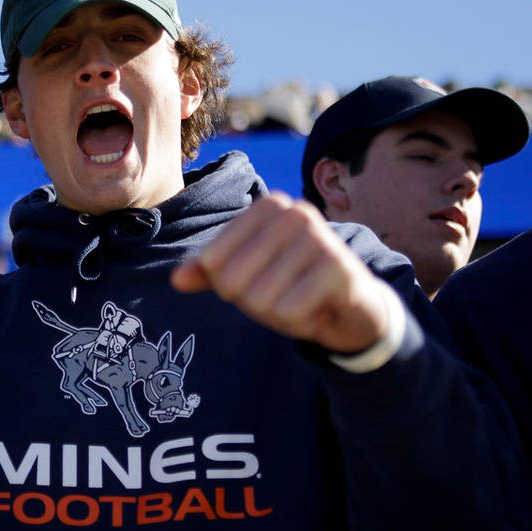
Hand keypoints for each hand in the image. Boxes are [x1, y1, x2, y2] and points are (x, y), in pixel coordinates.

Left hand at [170, 192, 392, 351]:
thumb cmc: (295, 285)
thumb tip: (176, 280)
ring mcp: (320, 237)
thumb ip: (210, 274)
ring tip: (303, 302)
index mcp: (269, 206)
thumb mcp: (248, 276)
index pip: (212, 263)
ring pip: (260, 300)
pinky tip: (318, 312)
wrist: (355, 307)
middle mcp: (295, 212)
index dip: (230, 287)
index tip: (262, 282)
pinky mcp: (339, 268)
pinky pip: (288, 312)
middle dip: (254, 303)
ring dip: (278, 316)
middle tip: (285, 296)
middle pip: (233, 282)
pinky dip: (299, 324)